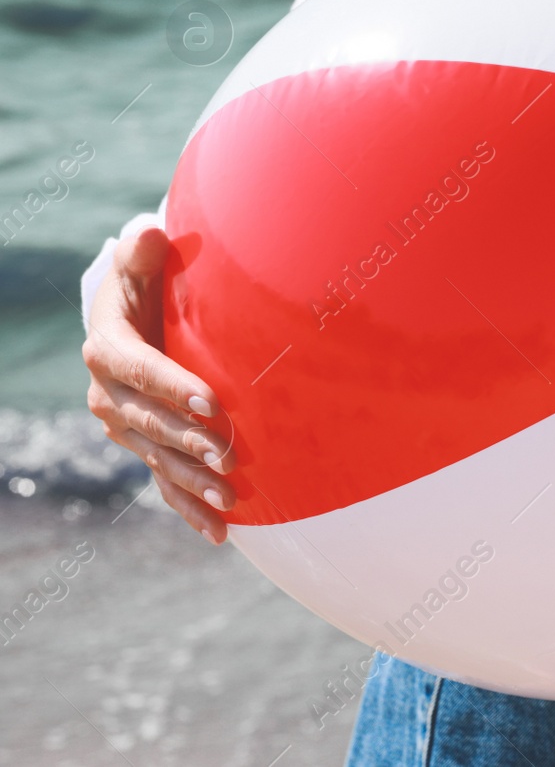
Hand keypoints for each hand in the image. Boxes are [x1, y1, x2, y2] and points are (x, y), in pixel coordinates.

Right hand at [83, 226, 234, 543]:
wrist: (131, 320)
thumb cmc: (145, 286)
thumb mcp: (140, 265)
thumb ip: (143, 254)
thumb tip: (149, 234)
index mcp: (109, 350)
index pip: (141, 371)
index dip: (174, 387)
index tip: (213, 402)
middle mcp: (109, 396)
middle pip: (151, 423)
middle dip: (191, 441)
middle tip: (229, 454)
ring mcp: (126, 428)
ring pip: (160, 459)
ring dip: (194, 481)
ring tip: (231, 498)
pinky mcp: (146, 448)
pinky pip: (164, 483)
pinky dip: (189, 508)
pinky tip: (219, 533)